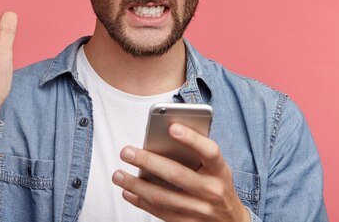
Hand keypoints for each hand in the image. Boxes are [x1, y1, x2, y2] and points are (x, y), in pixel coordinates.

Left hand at [112, 123, 249, 221]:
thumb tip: (164, 136)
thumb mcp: (217, 168)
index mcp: (221, 170)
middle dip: (148, 161)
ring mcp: (200, 210)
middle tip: (126, 151)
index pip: (209, 151)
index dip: (192, 139)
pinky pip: (160, 212)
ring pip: (162, 197)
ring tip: (118, 174)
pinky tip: (128, 192)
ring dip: (136, 185)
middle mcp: (212, 191)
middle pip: (176, 174)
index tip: (171, 126)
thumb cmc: (217, 184)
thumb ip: (197, 153)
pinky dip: (141, 202)